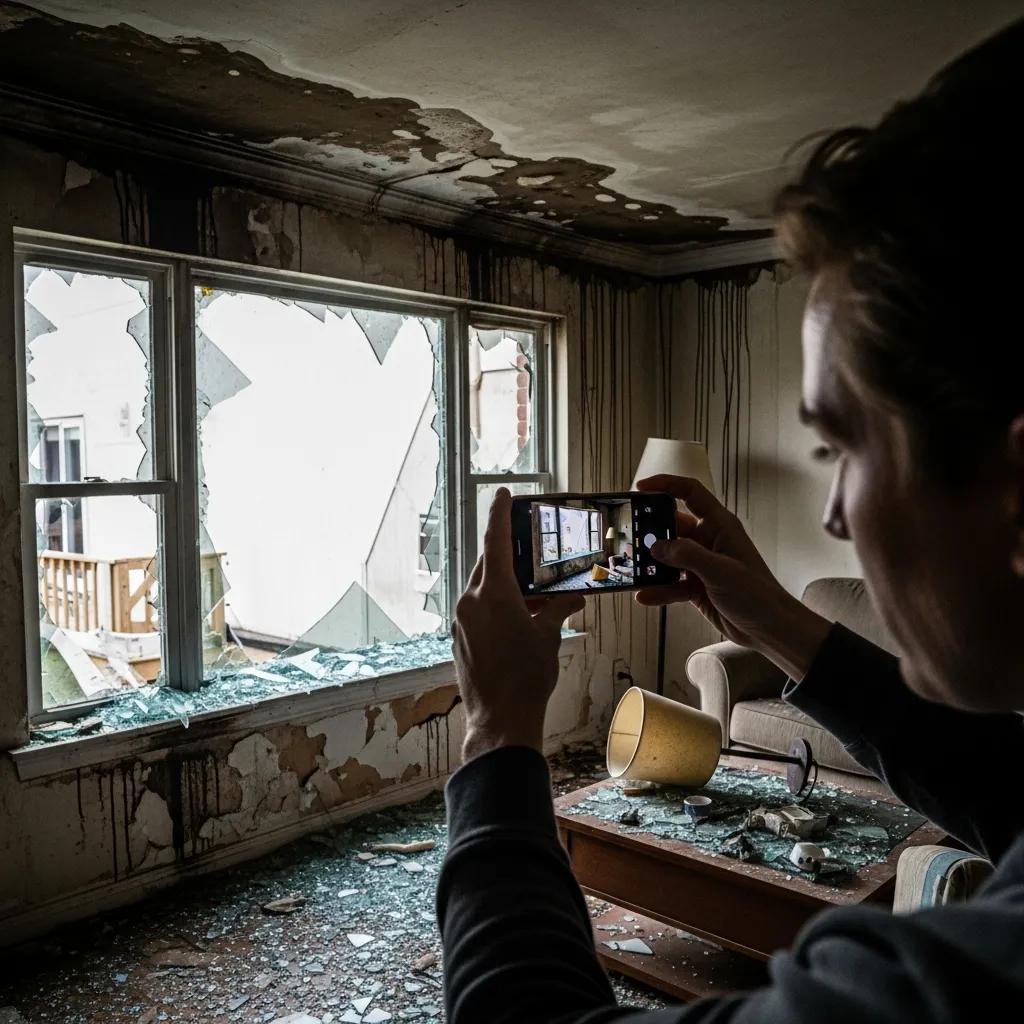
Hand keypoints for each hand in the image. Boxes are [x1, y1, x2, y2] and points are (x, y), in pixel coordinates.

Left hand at [453, 488, 584, 761]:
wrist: (500, 720)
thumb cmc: (526, 677)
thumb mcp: (549, 636)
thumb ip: (558, 609)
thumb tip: (572, 597)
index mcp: (493, 593)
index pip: (495, 541)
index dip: (499, 514)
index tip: (502, 495)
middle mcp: (471, 601)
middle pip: (488, 564)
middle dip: (507, 553)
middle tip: (526, 547)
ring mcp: (462, 621)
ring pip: (481, 587)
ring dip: (503, 582)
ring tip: (530, 590)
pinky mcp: (460, 639)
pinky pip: (477, 609)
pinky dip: (494, 604)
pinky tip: (516, 616)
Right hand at [635, 474, 831, 679]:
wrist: (769, 629)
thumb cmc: (758, 595)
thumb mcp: (720, 571)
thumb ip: (687, 555)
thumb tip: (658, 547)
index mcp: (720, 526)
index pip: (691, 493)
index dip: (666, 485)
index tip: (641, 487)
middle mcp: (709, 541)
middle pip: (673, 526)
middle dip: (651, 531)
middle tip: (630, 536)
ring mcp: (702, 564)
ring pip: (668, 556)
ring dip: (652, 563)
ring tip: (634, 569)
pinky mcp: (697, 586)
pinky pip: (670, 583)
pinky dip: (658, 589)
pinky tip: (645, 595)